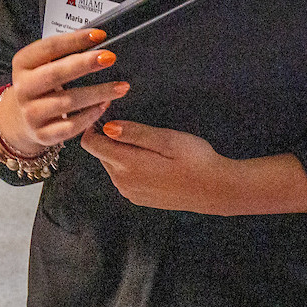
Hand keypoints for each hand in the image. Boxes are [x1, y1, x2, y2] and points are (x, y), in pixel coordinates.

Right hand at [0, 29, 129, 156]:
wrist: (21, 119)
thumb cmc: (41, 85)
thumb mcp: (43, 65)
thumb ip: (64, 53)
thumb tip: (98, 41)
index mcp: (23, 64)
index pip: (49, 48)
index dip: (74, 40)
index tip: (100, 35)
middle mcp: (23, 89)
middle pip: (56, 74)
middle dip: (85, 64)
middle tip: (110, 58)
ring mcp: (31, 114)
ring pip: (67, 102)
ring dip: (97, 93)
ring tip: (120, 86)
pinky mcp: (42, 134)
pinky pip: (70, 126)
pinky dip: (90, 116)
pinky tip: (104, 106)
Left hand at [78, 121, 306, 215]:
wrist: (216, 190)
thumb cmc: (196, 159)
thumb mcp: (167, 139)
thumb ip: (135, 133)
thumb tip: (107, 126)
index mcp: (127, 165)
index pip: (91, 143)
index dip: (95, 123)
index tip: (108, 109)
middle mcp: (122, 181)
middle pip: (101, 153)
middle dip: (108, 136)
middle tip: (132, 121)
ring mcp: (129, 192)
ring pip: (111, 164)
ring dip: (120, 150)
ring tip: (146, 141)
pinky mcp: (138, 197)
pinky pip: (122, 176)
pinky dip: (128, 164)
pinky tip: (152, 159)